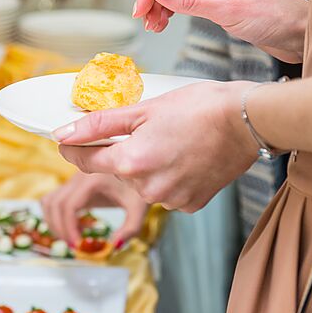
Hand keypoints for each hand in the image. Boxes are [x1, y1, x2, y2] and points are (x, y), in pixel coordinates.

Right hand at [41, 172, 147, 246]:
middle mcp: (78, 177)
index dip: (68, 228)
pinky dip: (56, 214)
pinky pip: (54, 198)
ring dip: (53, 221)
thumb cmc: (138, 185)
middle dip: (59, 228)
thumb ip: (130, 229)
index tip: (77, 245)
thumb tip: (113, 246)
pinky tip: (73, 225)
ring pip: (49, 200)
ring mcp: (73, 179)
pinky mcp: (73, 184)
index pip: (69, 206)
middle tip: (73, 245)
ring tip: (70, 237)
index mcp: (92, 181)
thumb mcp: (139, 207)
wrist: (137, 165)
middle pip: (54, 204)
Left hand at [54, 81, 260, 212]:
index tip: (69, 138)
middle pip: (116, 171)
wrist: (247, 120)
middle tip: (145, 127)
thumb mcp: (143, 109)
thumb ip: (99, 124)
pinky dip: (169, 175)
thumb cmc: (199, 107)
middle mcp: (148, 188)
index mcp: (131, 162)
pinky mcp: (189, 204)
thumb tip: (64, 133)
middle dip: (122, 151)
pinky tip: (185, 156)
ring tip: (172, 140)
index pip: (84, 161)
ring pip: (142, 182)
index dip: (73, 147)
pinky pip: (166, 191)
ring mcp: (170, 200)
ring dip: (147, 164)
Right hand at [133, 0, 307, 62]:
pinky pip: (184, 1)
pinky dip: (171, 12)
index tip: (141, 7)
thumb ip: (190, 1)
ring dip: (160, 6)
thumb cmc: (274, 16)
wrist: (297, 33)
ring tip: (153, 26)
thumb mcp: (228, 10)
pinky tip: (163, 24)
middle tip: (143, 19)